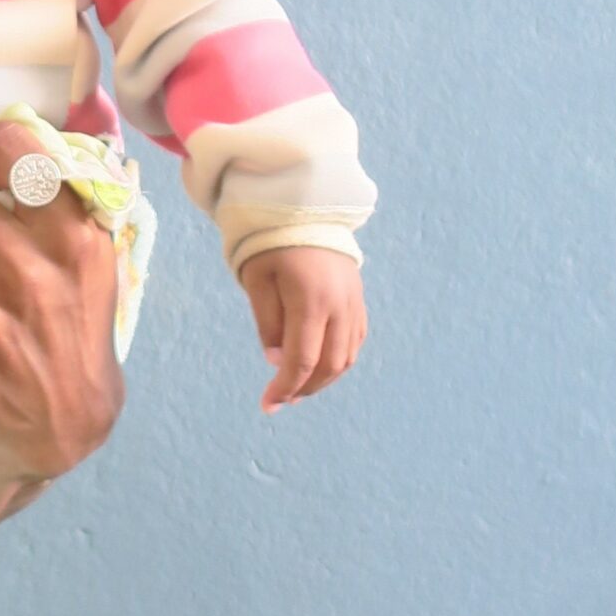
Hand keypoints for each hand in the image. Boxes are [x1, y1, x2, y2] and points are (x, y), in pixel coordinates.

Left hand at [242, 246, 366, 412]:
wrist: (306, 209)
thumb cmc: (272, 243)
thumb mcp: (257, 280)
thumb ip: (268, 324)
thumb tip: (278, 362)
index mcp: (311, 300)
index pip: (302, 359)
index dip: (286, 387)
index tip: (268, 405)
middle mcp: (340, 305)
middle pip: (330, 365)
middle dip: (305, 388)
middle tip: (280, 400)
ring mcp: (354, 303)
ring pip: (347, 357)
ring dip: (323, 378)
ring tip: (297, 388)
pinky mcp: (359, 300)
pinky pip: (355, 341)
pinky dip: (338, 360)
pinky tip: (318, 366)